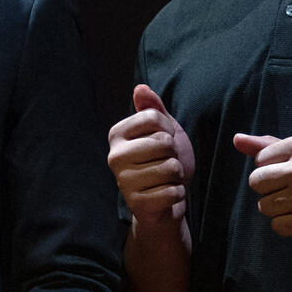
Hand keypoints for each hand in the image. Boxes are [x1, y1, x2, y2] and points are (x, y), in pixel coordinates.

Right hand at [108, 84, 193, 234]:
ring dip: (177, 175)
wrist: (164, 203)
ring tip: (166, 180)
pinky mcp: (136, 203)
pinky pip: (172, 191)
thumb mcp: (163, 131)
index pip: (155, 117)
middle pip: (163, 142)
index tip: (165, 142)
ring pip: (171, 167)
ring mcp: (123, 181)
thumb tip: (140, 87)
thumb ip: (153, 109)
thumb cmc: (163, 162)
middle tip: (165, 163)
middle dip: (175, 154)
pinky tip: (166, 196)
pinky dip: (177, 194)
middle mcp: (114, 156)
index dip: (170, 130)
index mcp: (117, 134)